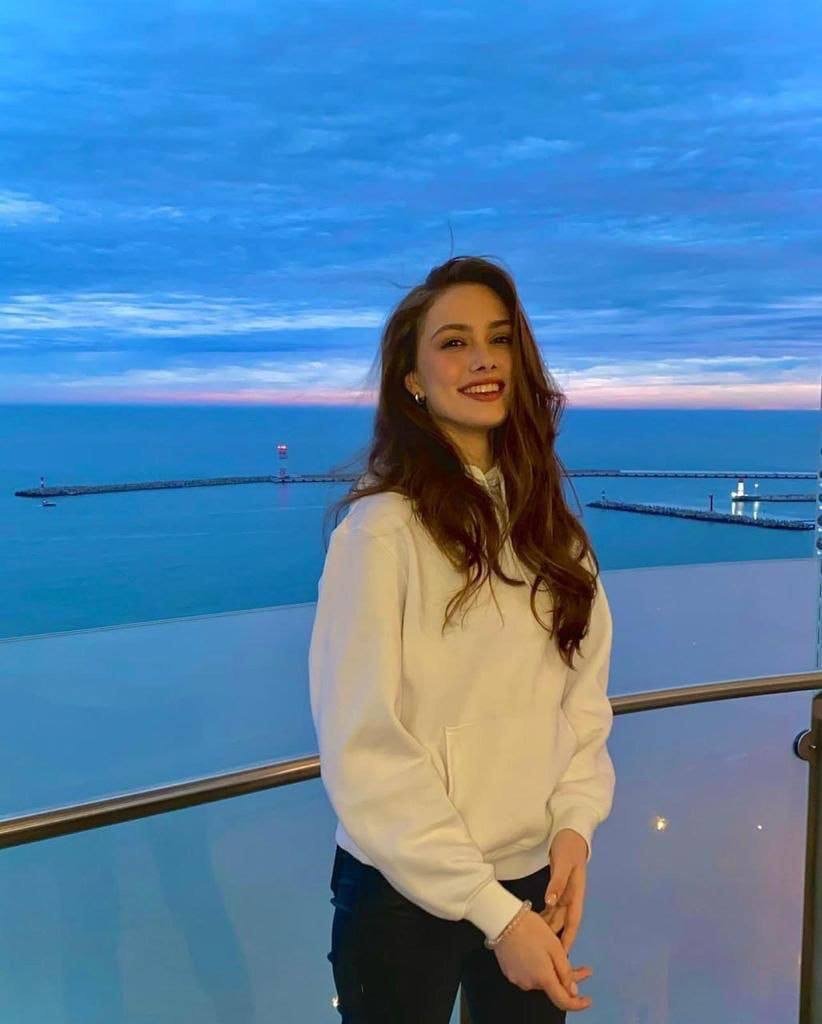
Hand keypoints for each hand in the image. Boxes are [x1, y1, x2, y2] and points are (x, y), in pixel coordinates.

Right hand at [492, 910, 593, 1010]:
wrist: (503, 920)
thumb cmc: (532, 930)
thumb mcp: (555, 947)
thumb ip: (565, 972)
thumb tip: (573, 992)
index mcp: (543, 978)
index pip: (563, 1001)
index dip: (577, 1004)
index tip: (588, 1000)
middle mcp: (530, 984)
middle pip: (552, 987)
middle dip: (567, 979)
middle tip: (583, 968)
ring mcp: (517, 978)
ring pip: (540, 979)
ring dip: (551, 972)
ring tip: (557, 955)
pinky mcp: (509, 971)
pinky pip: (528, 974)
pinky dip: (537, 968)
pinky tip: (538, 952)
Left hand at [543, 828, 587, 954]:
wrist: (570, 832)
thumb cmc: (569, 847)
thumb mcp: (563, 862)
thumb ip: (558, 882)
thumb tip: (551, 902)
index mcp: (577, 894)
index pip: (573, 922)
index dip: (569, 939)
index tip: (562, 956)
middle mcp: (572, 897)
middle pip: (563, 922)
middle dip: (555, 939)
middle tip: (542, 954)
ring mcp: (565, 893)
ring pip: (556, 916)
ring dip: (548, 928)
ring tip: (536, 942)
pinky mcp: (558, 888)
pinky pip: (551, 906)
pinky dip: (545, 915)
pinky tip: (534, 922)